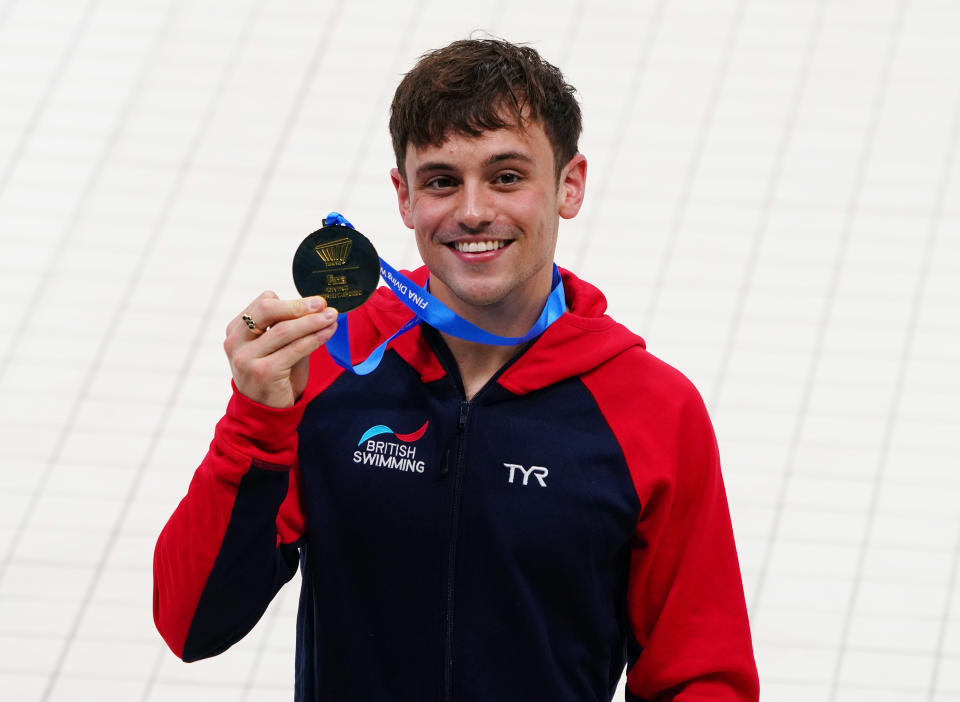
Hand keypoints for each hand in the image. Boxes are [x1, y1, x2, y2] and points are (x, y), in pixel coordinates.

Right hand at [224, 291, 337, 407]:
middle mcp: (236, 342)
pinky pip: (294, 349)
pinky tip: (327, 333)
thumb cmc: (275, 377)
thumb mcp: (278, 348)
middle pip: (267, 310)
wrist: (266, 414)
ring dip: (312, 321)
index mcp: (236, 331)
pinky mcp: (263, 372)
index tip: (315, 302)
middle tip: (322, 303)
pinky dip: (314, 338)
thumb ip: (290, 329)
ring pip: (283, 329)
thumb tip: (319, 309)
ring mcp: (247, 358)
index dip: (290, 301)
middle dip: (298, 305)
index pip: (263, 304)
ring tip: (331, 317)